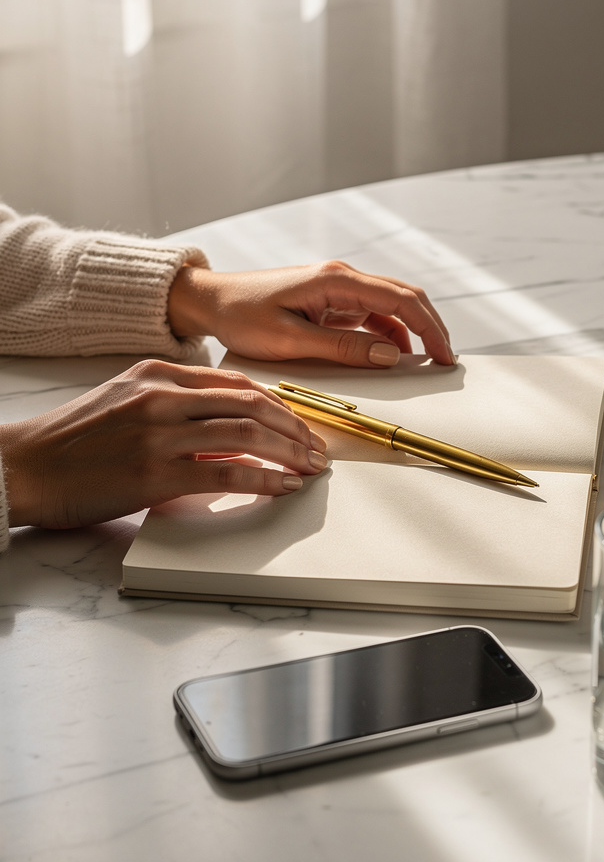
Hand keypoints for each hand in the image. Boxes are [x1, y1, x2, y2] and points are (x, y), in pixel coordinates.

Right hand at [0, 360, 327, 530]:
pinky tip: (282, 487)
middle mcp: (162, 395)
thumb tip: (225, 432)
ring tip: (309, 467)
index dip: (277, 403)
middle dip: (293, 427)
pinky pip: (227, 471)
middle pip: (250, 403)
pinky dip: (263, 479)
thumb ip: (173, 408)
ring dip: (288, 451)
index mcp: (157, 374)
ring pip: (247, 432)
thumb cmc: (71, 444)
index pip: (236, 381)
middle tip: (316, 448)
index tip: (299, 422)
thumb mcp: (124, 404)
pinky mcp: (155, 471)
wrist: (25, 467)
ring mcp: (160, 431)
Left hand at [167, 261, 455, 367]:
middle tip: (446, 362)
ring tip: (425, 364)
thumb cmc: (241, 316)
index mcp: (335, 280)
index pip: (400, 300)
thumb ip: (342, 348)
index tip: (444, 356)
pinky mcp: (330, 301)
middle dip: (430, 328)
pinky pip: (370, 316)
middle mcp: (342, 278)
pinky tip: (391, 358)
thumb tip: (391, 356)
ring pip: (390, 307)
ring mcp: (337, 289)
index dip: (429, 328)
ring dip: (411, 332)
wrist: (211, 301)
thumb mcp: (290, 340)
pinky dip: (387, 335)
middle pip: (404, 298)